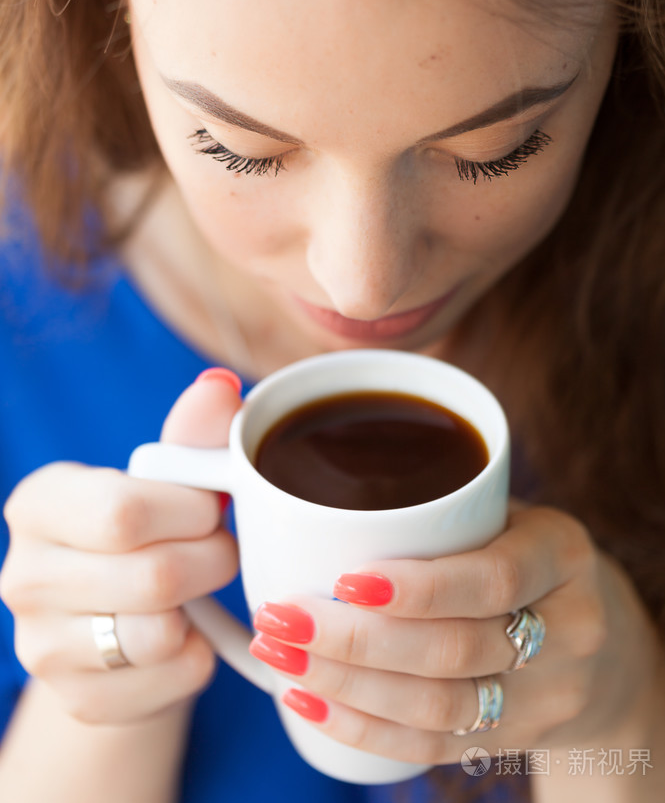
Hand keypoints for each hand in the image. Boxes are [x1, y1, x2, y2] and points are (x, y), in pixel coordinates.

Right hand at [0, 374, 242, 723]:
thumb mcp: (164, 480)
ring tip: (198, 590)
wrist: (120, 624)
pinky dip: (200, 657)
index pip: (124, 511)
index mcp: (39, 503)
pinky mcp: (79, 702)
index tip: (210, 508)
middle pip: (154, 575)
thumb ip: (192, 437)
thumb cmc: (148, 533)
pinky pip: (173, 679)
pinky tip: (185, 635)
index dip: (191, 512)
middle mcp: (22, 576)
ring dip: (204, 609)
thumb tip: (221, 384)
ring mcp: (41, 647)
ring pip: (160, 634)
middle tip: (218, 550)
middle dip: (212, 559)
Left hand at [249, 501, 660, 764]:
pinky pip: (432, 747)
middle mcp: (569, 630)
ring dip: (345, 685)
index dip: (420, 586)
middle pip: (455, 651)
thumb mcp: (508, 510)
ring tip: (280, 654)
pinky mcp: (516, 741)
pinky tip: (308, 703)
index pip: (495, 578)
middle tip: (280, 617)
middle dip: (355, 641)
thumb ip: (438, 501)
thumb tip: (302, 490)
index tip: (344, 578)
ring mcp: (548, 697)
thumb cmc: (525, 553)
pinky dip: (362, 727)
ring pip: (437, 707)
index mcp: (562, 552)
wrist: (603, 643)